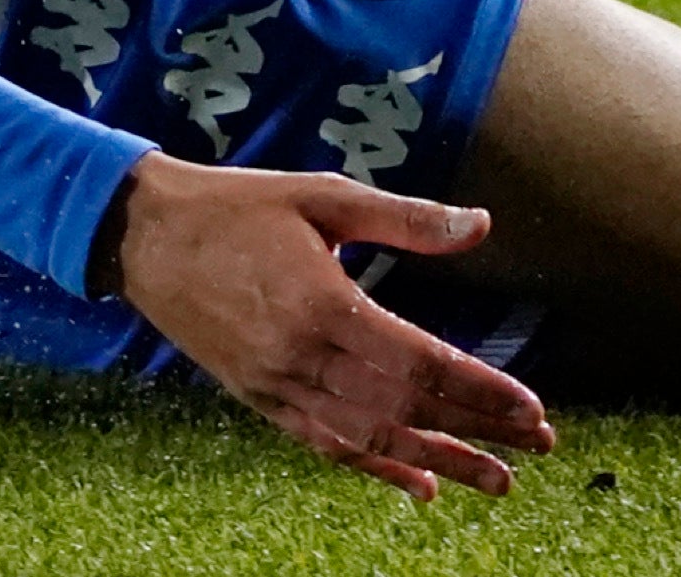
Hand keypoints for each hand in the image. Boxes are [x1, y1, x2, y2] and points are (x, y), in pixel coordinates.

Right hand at [100, 154, 553, 498]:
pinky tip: (421, 484)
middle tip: (538, 447)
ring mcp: (279, 386)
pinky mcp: (260, 400)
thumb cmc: (237, 206)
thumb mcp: (321, 195)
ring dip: (440, 462)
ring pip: (372, 439)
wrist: (143, 236)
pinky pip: (328, 446)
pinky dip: (378, 470)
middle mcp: (304, 356)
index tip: (532, 409)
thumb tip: (482, 225)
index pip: (422, 362)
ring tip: (496, 480)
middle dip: (478, 432)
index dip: (481, 390)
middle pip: (407, 409)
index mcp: (324, 303)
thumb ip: (405, 218)